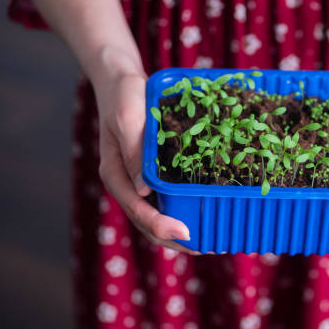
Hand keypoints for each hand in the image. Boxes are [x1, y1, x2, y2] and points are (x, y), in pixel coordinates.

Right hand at [92, 54, 195, 253]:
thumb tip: (145, 189)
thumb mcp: (128, 118)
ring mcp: (139, 182)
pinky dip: (184, 211)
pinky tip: (206, 214)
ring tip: (212, 241)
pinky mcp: (151, 175)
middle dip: (177, 239)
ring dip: (182, 233)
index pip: (138, 210)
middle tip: (209, 246)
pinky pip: (167, 200)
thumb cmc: (123, 96)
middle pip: (149, 223)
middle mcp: (128, 184)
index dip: (162, 225)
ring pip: (159, 216)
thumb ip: (135, 152)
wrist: (121, 81)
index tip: (187, 233)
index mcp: (116, 175)